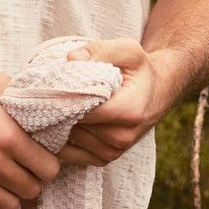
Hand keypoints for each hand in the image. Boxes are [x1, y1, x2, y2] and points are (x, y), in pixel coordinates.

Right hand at [0, 72, 60, 208]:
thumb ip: (23, 93)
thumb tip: (48, 96)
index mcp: (8, 135)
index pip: (49, 168)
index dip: (47, 164)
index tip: (38, 160)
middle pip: (32, 190)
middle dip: (29, 180)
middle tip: (19, 171)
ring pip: (9, 207)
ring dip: (9, 196)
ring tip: (1, 182)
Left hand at [60, 38, 170, 166]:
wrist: (157, 93)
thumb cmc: (139, 70)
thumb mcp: (127, 50)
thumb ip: (99, 50)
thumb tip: (70, 61)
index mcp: (129, 111)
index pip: (83, 109)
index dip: (65, 96)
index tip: (54, 83)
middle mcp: (122, 137)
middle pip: (75, 125)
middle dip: (60, 109)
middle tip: (51, 92)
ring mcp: (113, 151)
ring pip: (70, 138)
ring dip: (60, 123)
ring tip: (61, 103)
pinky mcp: (104, 159)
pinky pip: (71, 153)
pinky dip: (62, 138)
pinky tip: (64, 120)